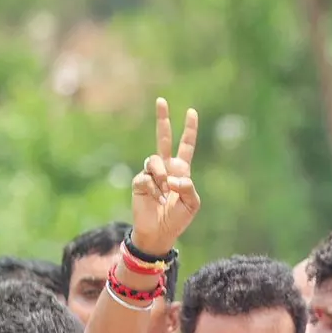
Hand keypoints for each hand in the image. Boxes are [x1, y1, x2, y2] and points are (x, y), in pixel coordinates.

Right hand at [129, 97, 199, 257]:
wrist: (159, 232)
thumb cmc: (177, 219)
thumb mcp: (192, 204)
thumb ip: (188, 187)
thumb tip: (173, 175)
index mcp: (181, 171)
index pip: (186, 146)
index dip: (189, 130)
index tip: (192, 112)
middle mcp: (165, 168)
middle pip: (164, 139)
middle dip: (163, 119)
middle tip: (161, 100)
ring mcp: (151, 173)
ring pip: (155, 160)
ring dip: (162, 177)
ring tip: (164, 193)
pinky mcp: (139, 181)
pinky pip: (147, 177)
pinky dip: (154, 189)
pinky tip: (156, 200)